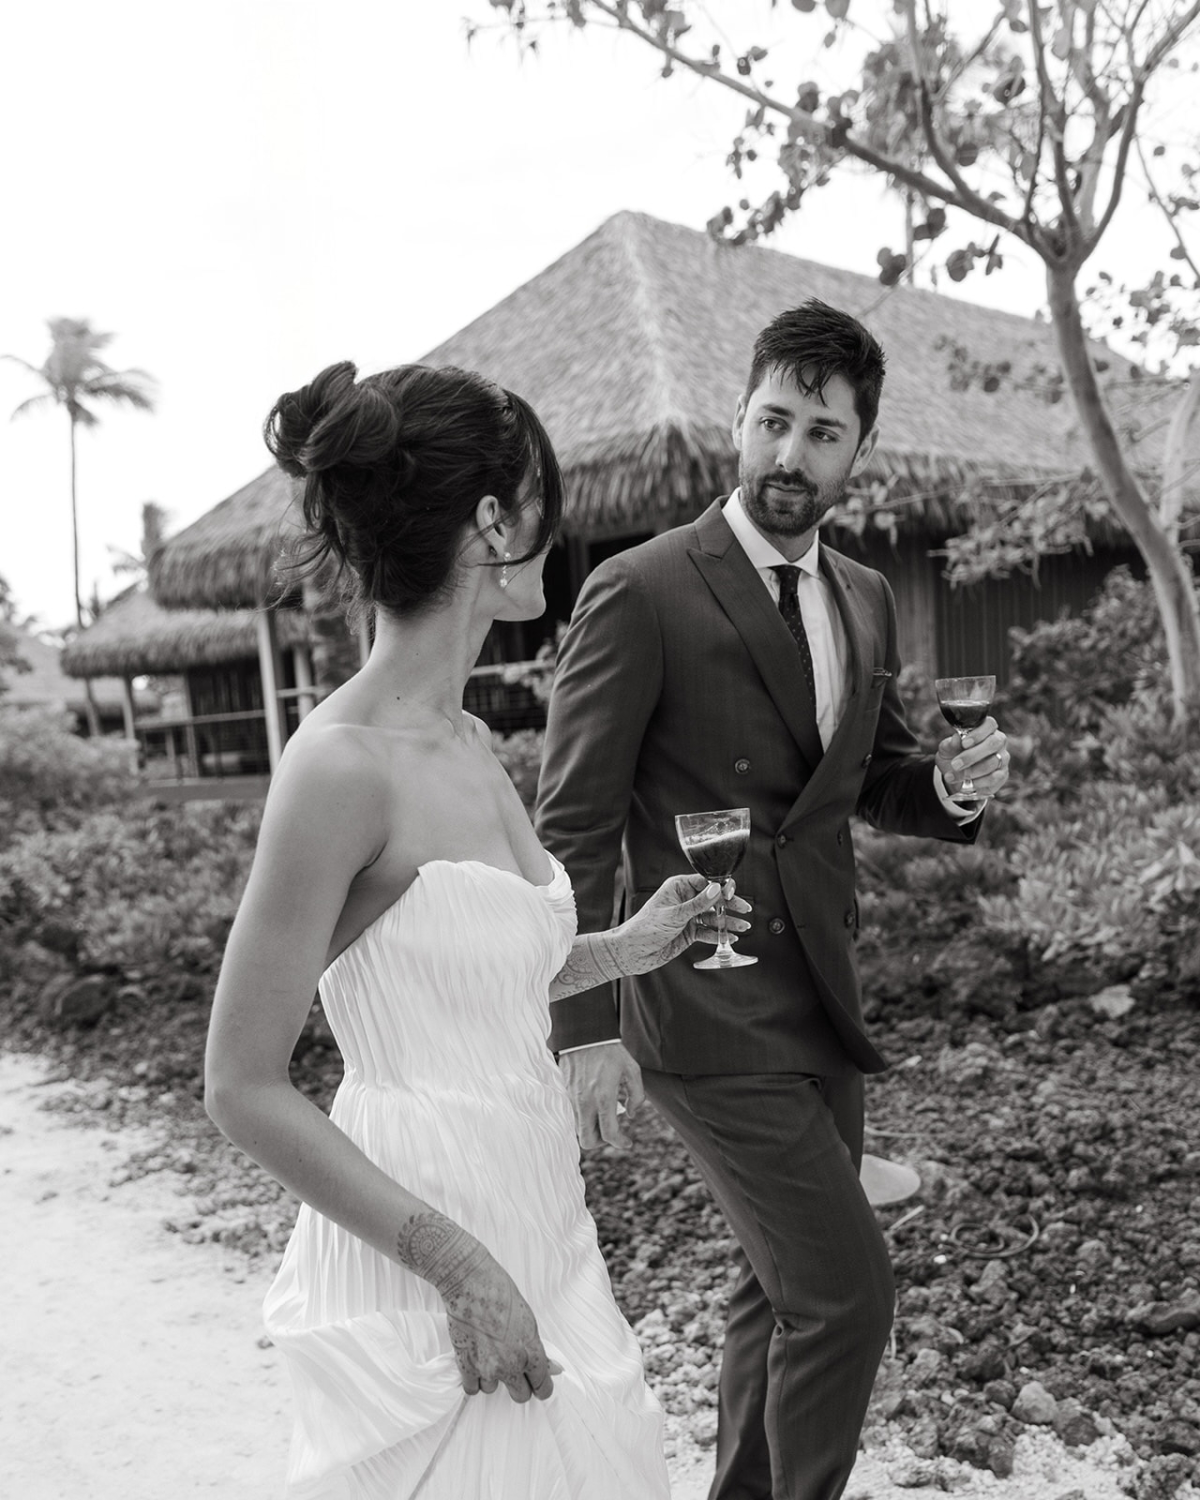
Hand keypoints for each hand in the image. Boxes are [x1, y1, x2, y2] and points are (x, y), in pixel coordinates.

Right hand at [441, 1247, 560, 1402]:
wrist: (471, 1284)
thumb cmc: (500, 1293)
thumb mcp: (529, 1319)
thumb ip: (536, 1347)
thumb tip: (551, 1367)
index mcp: (531, 1350)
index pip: (542, 1386)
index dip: (541, 1386)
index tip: (537, 1385)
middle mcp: (512, 1364)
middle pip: (521, 1395)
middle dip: (519, 1386)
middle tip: (514, 1373)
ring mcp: (488, 1368)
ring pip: (493, 1389)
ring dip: (492, 1377)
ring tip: (488, 1354)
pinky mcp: (467, 1366)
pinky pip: (472, 1388)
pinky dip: (473, 1378)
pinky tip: (475, 1362)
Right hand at [559, 1041, 644, 1149]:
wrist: (585, 1034)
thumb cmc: (611, 1051)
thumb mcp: (632, 1070)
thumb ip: (637, 1095)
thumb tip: (631, 1114)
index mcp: (603, 1097)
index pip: (609, 1134)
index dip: (620, 1143)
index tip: (627, 1142)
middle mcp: (585, 1102)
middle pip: (587, 1140)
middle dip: (601, 1142)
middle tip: (611, 1131)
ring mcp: (572, 1098)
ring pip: (577, 1129)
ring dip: (590, 1128)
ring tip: (602, 1116)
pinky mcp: (564, 1092)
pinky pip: (571, 1114)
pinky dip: (582, 1116)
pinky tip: (592, 1105)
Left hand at [615, 873, 751, 974]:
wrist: (632, 952)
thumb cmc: (645, 928)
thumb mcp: (674, 915)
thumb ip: (698, 904)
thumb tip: (717, 889)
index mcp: (678, 887)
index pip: (705, 882)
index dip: (721, 887)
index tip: (733, 894)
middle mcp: (685, 899)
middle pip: (713, 899)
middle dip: (729, 905)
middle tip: (745, 910)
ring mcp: (687, 916)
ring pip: (713, 917)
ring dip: (728, 922)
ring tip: (742, 927)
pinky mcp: (689, 932)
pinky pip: (708, 931)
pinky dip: (719, 934)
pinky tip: (730, 937)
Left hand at [935, 715, 1010, 799]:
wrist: (954, 775)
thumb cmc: (952, 755)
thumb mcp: (947, 749)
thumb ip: (951, 743)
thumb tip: (957, 738)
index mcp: (986, 729)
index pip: (989, 724)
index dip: (978, 734)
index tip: (964, 743)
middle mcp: (998, 741)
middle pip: (993, 743)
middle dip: (972, 755)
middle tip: (955, 764)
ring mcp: (1003, 758)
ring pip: (993, 762)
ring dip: (971, 771)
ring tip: (953, 776)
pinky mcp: (1002, 774)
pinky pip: (994, 778)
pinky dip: (978, 782)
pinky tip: (967, 784)